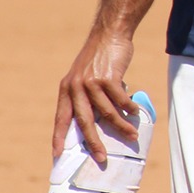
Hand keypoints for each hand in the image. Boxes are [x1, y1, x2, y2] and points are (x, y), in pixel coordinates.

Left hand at [53, 27, 138, 165]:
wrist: (109, 34)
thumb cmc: (99, 58)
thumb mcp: (84, 76)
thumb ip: (86, 96)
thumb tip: (99, 121)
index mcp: (66, 89)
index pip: (61, 118)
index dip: (59, 138)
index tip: (57, 155)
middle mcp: (76, 87)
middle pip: (84, 121)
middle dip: (93, 142)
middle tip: (101, 158)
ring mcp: (92, 82)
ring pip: (107, 112)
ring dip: (121, 126)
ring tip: (132, 135)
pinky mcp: (108, 77)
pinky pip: (121, 100)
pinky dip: (129, 108)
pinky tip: (136, 111)